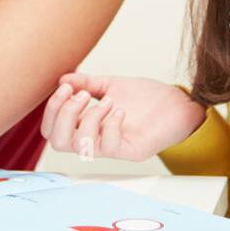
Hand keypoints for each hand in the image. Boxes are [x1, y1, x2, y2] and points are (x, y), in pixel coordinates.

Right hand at [40, 73, 206, 162]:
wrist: (178, 102)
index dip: (51, 110)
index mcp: (86, 127)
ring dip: (89, 118)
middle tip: (81, 95)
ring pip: (81, 146)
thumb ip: (86, 84)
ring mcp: (113, 148)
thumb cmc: (146, 98)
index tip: (66, 87)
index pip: (52, 130)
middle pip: (58, 142)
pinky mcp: (131, 151)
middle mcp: (95, 140)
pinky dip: (110, 125)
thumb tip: (61, 80)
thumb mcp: (111, 85)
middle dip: (63, 114)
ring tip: (108, 100)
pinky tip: (120, 110)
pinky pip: (110, 147)